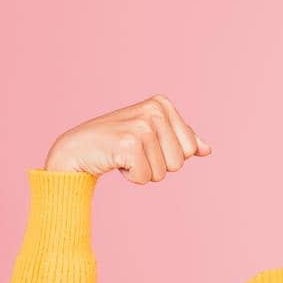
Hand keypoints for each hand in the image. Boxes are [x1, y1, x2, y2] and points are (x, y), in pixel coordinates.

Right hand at [43, 94, 213, 183]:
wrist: (75, 150)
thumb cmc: (116, 143)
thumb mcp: (151, 136)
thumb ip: (180, 139)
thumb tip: (207, 150)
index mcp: (162, 104)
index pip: (190, 148)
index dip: (167, 155)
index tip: (144, 144)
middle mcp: (154, 110)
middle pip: (180, 162)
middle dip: (157, 165)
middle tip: (132, 152)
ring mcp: (141, 126)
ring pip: (163, 173)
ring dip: (143, 171)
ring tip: (123, 155)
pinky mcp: (128, 144)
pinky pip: (145, 178)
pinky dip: (131, 177)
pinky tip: (115, 160)